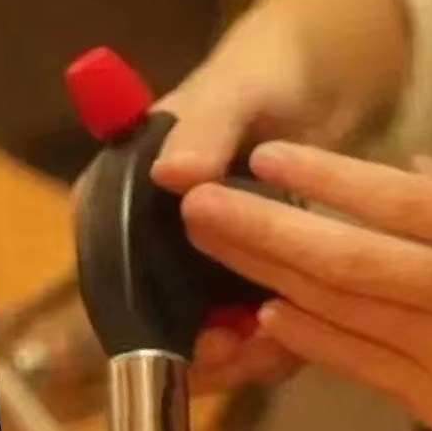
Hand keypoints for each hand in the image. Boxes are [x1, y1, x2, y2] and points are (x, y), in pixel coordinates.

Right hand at [73, 9, 335, 389]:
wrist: (320, 78)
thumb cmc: (262, 76)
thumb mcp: (234, 91)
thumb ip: (204, 126)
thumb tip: (172, 173)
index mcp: (119, 199)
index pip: (111, 275)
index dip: (143, 322)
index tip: (190, 340)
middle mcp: (151, 241)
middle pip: (159, 320)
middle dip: (200, 350)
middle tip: (242, 353)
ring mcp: (200, 265)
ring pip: (205, 332)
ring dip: (238, 354)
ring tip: (275, 353)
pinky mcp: (248, 278)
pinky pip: (250, 327)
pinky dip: (272, 343)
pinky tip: (299, 343)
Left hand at [179, 143, 431, 430]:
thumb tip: (405, 165)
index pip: (394, 195)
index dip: (321, 177)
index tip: (264, 156)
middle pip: (347, 252)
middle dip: (262, 225)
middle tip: (196, 202)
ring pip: (341, 307)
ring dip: (268, 274)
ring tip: (212, 246)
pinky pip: (359, 362)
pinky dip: (310, 336)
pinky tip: (267, 312)